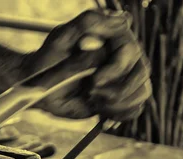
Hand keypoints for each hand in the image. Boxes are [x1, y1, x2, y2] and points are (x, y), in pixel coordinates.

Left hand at [23, 9, 151, 120]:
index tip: (93, 82)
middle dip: (117, 90)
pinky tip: (99, 110)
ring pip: (142, 92)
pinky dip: (119, 114)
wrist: (40, 87)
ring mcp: (125, 77)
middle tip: (90, 92)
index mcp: (113, 35)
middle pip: (141, 72)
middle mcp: (124, 55)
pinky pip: (135, 109)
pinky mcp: (121, 97)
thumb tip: (122, 21)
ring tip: (93, 99)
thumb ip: (88, 23)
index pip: (130, 51)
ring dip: (118, 103)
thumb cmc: (48, 59)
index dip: (115, 70)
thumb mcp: (62, 37)